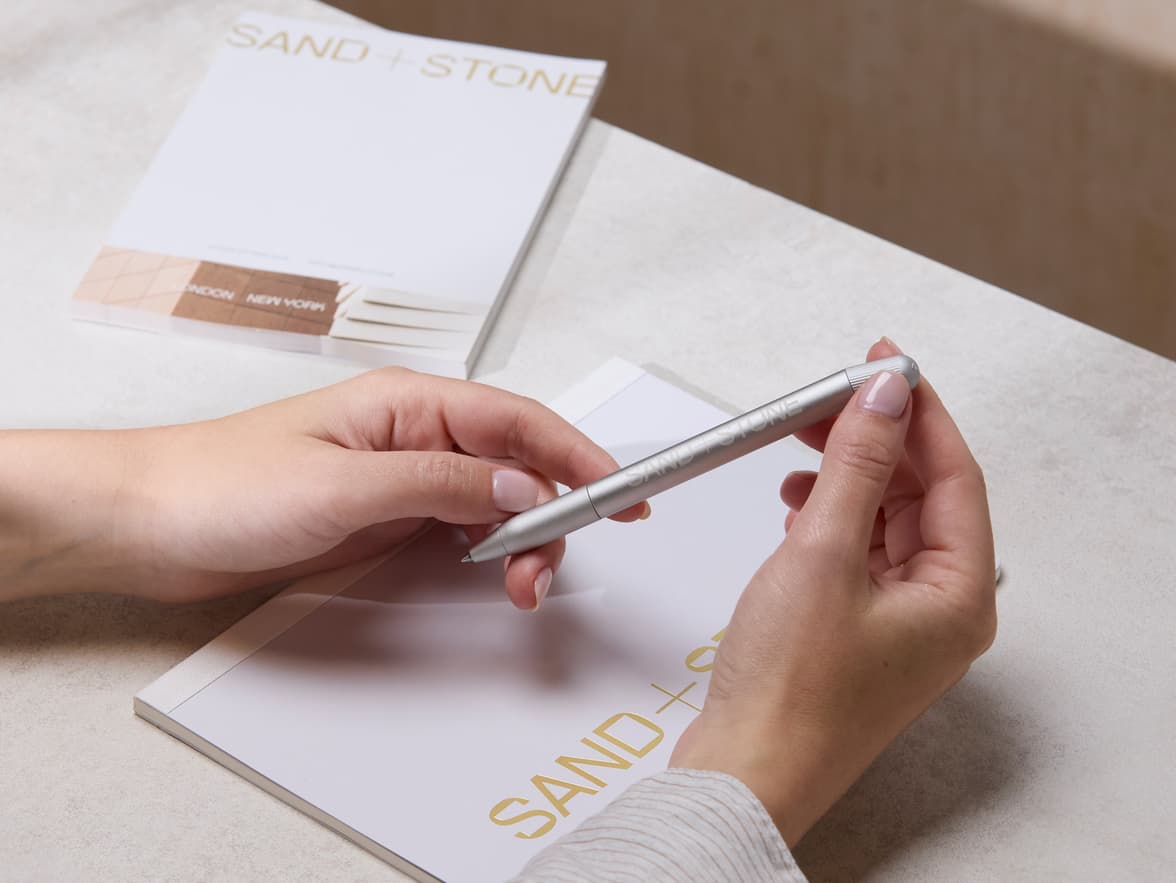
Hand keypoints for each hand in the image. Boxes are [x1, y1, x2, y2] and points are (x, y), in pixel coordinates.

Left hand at [0, 368, 644, 606]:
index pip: (517, 420)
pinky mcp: (385, 520)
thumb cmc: (222, 485)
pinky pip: (459, 531)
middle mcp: (412, 437)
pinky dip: (487, 555)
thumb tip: (524, 486)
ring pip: (493, 503)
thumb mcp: (345, 486)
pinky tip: (490, 574)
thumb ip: (443, 485)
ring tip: (518, 585)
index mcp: (407, 404)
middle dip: (549, 513)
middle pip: (516, 464)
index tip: (621, 490)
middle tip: (545, 568)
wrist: (148, 526)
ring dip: (520, 541)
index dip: (578, 453)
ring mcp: (401, 481)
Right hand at [669, 338, 996, 845]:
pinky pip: (859, 554)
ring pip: (886, 522)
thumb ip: (857, 466)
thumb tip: (885, 396)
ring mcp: (899, 626)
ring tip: (802, 451)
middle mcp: (940, 611)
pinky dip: (830, 520)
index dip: (918, 411)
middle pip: (921, 496)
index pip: (953, 475)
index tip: (883, 363)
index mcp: (959, 596)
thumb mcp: (822, 554)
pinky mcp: (857, 634)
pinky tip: (798, 506)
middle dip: (874, 442)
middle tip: (829, 397)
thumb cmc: (789, 690)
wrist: (744, 772)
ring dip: (847, 479)